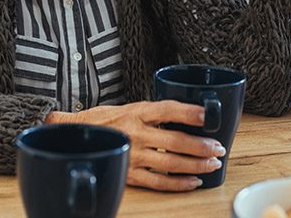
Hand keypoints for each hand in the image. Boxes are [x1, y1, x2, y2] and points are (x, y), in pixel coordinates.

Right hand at [46, 101, 225, 190]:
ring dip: (196, 164)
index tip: (209, 114)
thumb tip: (185, 116)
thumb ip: (151, 113)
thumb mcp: (126, 107)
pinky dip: (178, 183)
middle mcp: (135, 133)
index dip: (190, 112)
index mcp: (135, 111)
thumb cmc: (101, 121)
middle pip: (175, 140)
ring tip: (212, 164)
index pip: (167, 109)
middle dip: (201, 145)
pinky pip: (158, 182)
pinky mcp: (129, 173)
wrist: (71, 137)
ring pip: (171, 163)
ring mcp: (132, 155)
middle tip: (219, 147)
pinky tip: (193, 181)